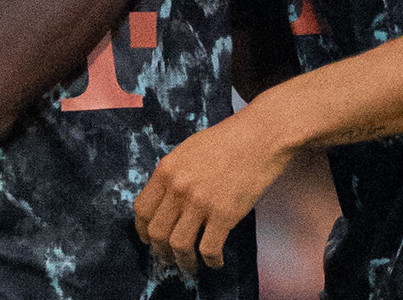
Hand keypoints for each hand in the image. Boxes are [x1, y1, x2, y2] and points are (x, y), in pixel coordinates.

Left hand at [135, 113, 293, 272]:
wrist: (260, 137)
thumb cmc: (226, 141)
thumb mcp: (187, 151)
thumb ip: (173, 175)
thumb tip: (165, 203)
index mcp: (166, 170)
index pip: (142, 209)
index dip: (143, 230)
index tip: (149, 239)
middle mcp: (178, 188)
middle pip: (157, 232)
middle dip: (160, 251)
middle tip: (167, 259)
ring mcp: (200, 202)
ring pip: (179, 245)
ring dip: (183, 262)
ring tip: (189, 266)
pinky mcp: (224, 214)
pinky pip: (209, 248)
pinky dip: (211, 261)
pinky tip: (215, 262)